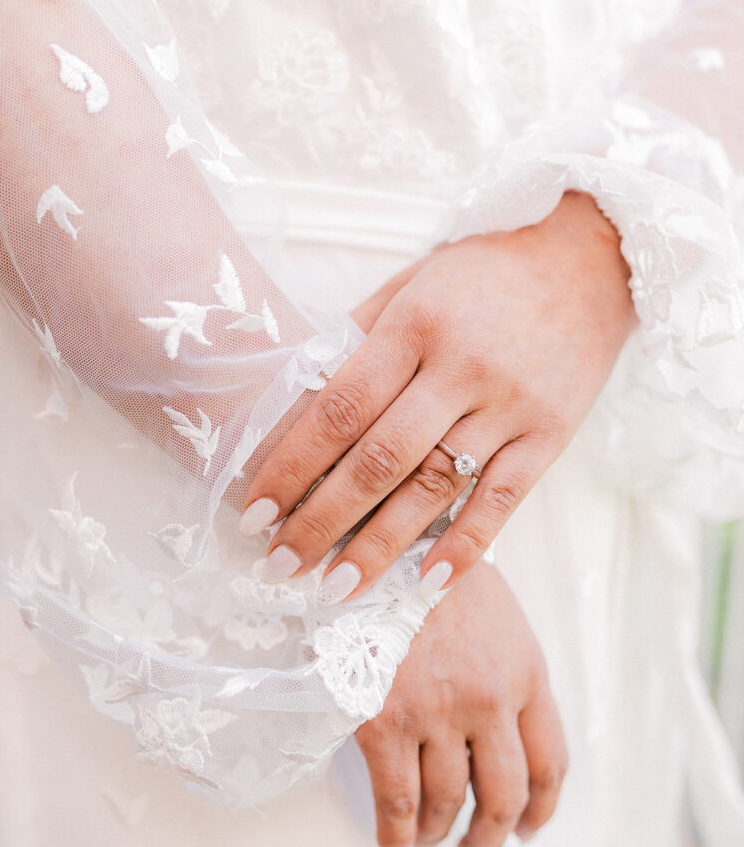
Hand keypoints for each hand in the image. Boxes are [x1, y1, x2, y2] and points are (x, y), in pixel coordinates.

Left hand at [241, 191, 634, 600]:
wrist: (590, 258)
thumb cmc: (486, 270)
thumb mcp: (414, 282)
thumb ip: (360, 336)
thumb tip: (299, 398)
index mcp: (416, 324)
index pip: (340, 407)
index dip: (293, 464)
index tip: (256, 510)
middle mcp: (462, 366)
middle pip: (379, 458)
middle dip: (322, 519)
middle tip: (281, 564)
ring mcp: (510, 405)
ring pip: (435, 488)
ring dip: (379, 546)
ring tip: (335, 588)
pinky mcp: (551, 434)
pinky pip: (503, 501)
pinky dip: (464, 546)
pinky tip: (423, 583)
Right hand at [354, 562, 566, 846]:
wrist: (375, 544)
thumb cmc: (431, 568)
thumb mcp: (495, 608)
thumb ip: (508, 666)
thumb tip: (502, 724)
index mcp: (526, 671)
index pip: (550, 762)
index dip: (542, 808)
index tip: (529, 829)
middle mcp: (490, 701)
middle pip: (504, 794)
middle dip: (493, 835)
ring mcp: (438, 714)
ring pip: (447, 801)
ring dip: (439, 832)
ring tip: (429, 841)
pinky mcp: (384, 721)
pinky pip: (397, 800)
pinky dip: (397, 832)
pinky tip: (394, 844)